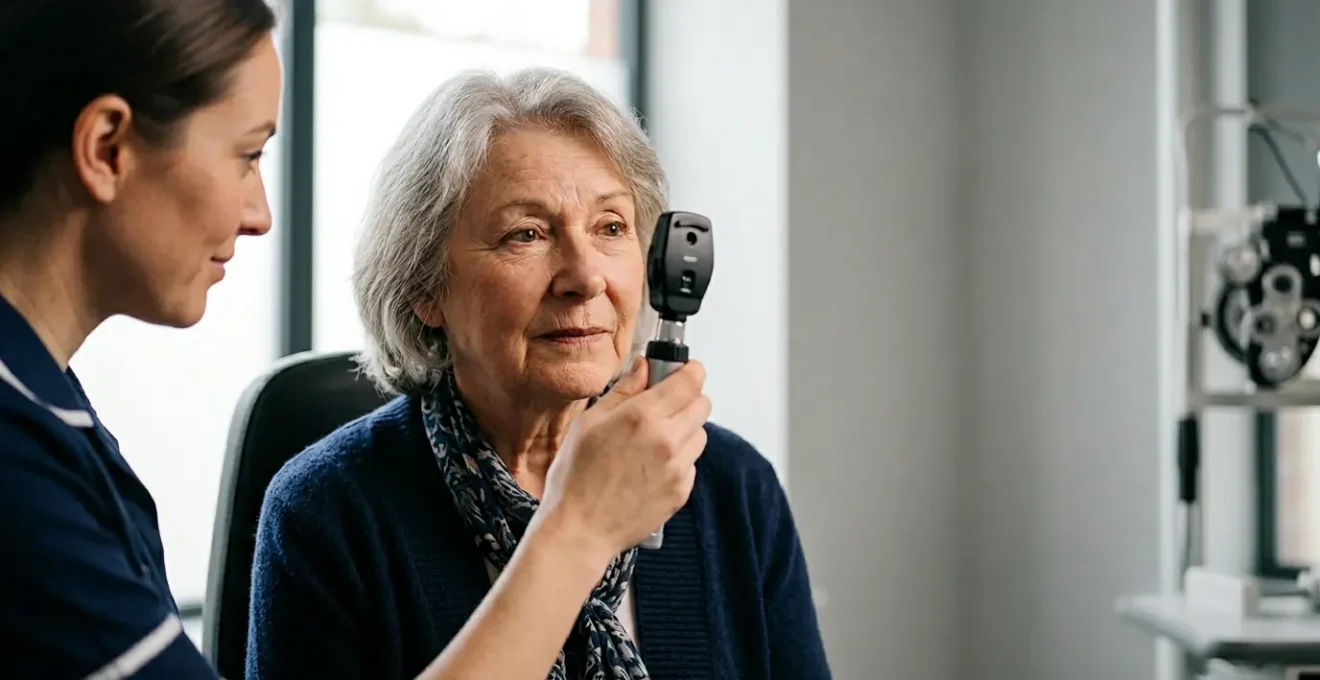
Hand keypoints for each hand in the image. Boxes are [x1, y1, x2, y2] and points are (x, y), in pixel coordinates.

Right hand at [535, 357, 710, 563]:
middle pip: (703, 404)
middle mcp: (667, 440)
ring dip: (685, 430)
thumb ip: (623, 390)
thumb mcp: (589, 422)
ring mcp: (678, 468)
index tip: (686, 370)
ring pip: (700, 435)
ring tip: (654, 441)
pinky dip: (679, 460)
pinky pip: (691, 464)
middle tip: (666, 405)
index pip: (690, 380)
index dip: (692, 370)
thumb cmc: (575, 476)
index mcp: (643, 416)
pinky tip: (651, 468)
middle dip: (688, 398)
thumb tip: (643, 366)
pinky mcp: (681, 492)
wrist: (579, 530)